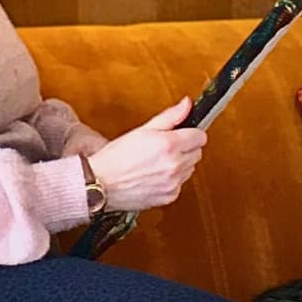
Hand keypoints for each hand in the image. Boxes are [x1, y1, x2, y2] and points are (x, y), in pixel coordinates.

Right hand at [88, 97, 206, 212]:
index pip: (200, 137)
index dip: (191, 133)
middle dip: (185, 149)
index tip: (183, 134)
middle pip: (197, 153)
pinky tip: (154, 176)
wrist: (100, 183)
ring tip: (156, 162)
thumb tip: (187, 105)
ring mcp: (173, 183)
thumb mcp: (142, 130)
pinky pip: (180, 185)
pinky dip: (171, 181)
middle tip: (164, 148)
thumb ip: (170, 117)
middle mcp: (175, 165)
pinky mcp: (170, 196)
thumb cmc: (116, 157)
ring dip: (180, 165)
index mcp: (170, 145)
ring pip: (190, 169)